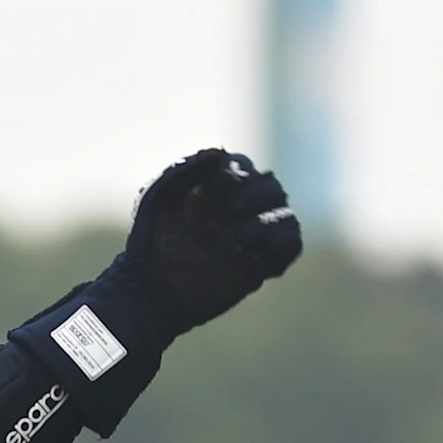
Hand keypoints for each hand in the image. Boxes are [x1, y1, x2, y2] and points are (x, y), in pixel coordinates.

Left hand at [121, 148, 301, 330]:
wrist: (152, 289)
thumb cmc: (150, 241)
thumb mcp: (159, 197)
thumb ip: (187, 170)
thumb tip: (219, 154)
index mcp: (217, 189)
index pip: (244, 166)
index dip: (235, 174)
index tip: (213, 191)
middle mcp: (240, 210)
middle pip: (271, 186)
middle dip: (253, 195)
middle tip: (227, 213)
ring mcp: (254, 237)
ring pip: (285, 214)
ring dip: (266, 220)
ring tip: (238, 236)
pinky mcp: (263, 263)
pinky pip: (292, 245)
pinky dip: (283, 241)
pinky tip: (253, 249)